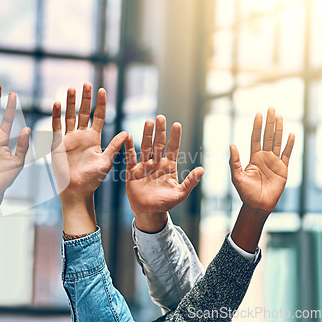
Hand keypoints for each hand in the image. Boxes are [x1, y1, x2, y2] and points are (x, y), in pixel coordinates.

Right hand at [51, 83, 126, 234]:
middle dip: (85, 98)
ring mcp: (69, 139)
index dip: (100, 103)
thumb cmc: (93, 179)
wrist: (77, 191)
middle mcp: (81, 136)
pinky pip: (56, 127)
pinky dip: (56, 115)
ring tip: (71, 88)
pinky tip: (56, 104)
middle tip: (87, 84)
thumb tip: (127, 133)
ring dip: (70, 103)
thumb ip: (115, 146)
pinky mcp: (58, 144)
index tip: (102, 90)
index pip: (98, 116)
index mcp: (94, 138)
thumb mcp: (106, 161)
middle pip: (84, 112)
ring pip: (70, 116)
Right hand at [125, 116, 203, 232]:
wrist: (148, 212)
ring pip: (145, 146)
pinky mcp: (132, 170)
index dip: (174, 137)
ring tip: (148, 122)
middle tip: (161, 117)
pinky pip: (130, 156)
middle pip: (158, 143)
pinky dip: (129, 147)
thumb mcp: (180, 194)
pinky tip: (127, 136)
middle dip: (160, 131)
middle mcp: (157, 163)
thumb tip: (202, 169)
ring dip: (146, 134)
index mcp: (169, 167)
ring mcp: (144, 165)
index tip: (177, 124)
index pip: (172, 148)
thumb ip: (190, 182)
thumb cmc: (165, 204)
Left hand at [229, 107, 294, 213]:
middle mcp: (264, 158)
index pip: (256, 138)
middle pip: (268, 136)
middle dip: (269, 123)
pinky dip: (289, 144)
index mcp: (253, 158)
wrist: (257, 205)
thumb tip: (231, 145)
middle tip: (271, 109)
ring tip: (280, 117)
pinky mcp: (283, 170)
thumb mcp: (236, 176)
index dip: (257, 127)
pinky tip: (291, 134)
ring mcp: (275, 162)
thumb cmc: (245, 193)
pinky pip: (287, 154)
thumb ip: (234, 161)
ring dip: (279, 130)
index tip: (258, 115)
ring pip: (277, 142)